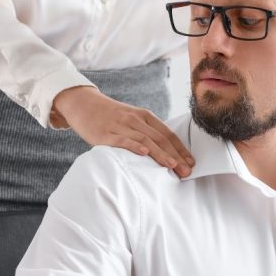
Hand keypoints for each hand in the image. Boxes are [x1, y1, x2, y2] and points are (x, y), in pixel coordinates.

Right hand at [52, 86, 194, 177]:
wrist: (83, 103)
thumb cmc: (110, 116)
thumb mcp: (132, 119)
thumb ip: (146, 132)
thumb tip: (165, 151)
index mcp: (145, 116)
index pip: (167, 134)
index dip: (181, 149)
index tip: (191, 163)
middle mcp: (136, 120)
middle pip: (160, 139)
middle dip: (176, 156)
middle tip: (187, 171)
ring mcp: (121, 126)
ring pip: (145, 141)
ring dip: (160, 154)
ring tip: (172, 166)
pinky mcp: (106, 133)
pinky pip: (122, 140)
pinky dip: (134, 146)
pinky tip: (144, 154)